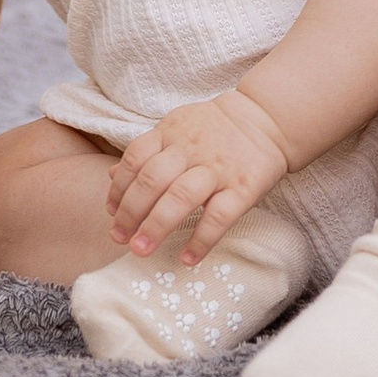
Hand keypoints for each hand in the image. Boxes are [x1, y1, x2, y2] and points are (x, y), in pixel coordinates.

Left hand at [105, 87, 291, 263]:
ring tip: (141, 250)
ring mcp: (217, 168)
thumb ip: (147, 151)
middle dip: (131, 212)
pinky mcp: (243, 187)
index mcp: (170, 132)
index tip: (111, 213)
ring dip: (157, 226)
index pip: (135, 159)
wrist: (266, 118)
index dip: (119, 188)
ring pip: (180, 197)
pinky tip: (187, 258)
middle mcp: (190, 149)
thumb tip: (111, 176)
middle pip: (152, 180)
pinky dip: (201, 239)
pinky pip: (219, 216)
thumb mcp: (176, 128)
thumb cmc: (214, 129)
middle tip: (119, 238)